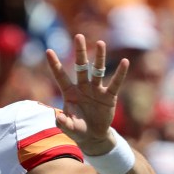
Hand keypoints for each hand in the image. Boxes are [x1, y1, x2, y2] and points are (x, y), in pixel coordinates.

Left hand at [46, 35, 128, 155]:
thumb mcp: (68, 127)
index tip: (48, 50)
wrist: (93, 137)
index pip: (60, 76)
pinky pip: (115, 83)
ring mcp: (96, 90)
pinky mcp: (109, 96)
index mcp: (70, 93)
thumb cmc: (77, 129)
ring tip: (100, 43)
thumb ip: (62, 122)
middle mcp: (83, 87)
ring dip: (99, 58)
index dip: (55, 64)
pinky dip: (120, 74)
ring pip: (97, 71)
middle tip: (79, 36)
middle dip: (80, 52)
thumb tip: (57, 116)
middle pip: (81, 67)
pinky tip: (124, 62)